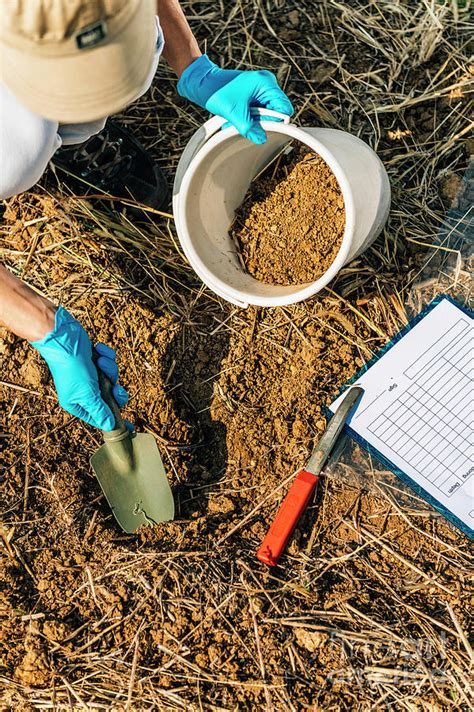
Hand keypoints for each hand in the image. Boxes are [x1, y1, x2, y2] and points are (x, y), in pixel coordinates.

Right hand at [30, 306, 129, 430]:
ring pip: (112, 378)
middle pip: (111, 398)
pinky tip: (98, 353)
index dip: (114, 420)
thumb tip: (110, 426)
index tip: (130, 426)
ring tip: (100, 363)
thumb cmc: (73, 368)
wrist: (64, 338)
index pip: (99, 417)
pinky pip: (109, 362)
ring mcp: (90, 375)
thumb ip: (100, 411)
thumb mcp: (88, 394)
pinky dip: (106, 356)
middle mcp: (83, 391)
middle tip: (115, 388)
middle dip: (115, 390)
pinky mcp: (94, 360)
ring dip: (109, 369)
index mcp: (77, 403)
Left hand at [177, 55, 293, 143]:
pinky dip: (247, 118)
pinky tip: (236, 119)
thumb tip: (262, 139)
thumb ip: (249, 128)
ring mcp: (260, 90)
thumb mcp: (234, 113)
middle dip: (261, 122)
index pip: (283, 108)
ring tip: (237, 121)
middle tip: (245, 123)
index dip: (276, 121)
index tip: (264, 129)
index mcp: (266, 83)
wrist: (203, 83)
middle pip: (274, 112)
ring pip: (264, 114)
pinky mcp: (253, 95)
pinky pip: (256, 112)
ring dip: (252, 122)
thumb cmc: (217, 91)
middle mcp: (266, 85)